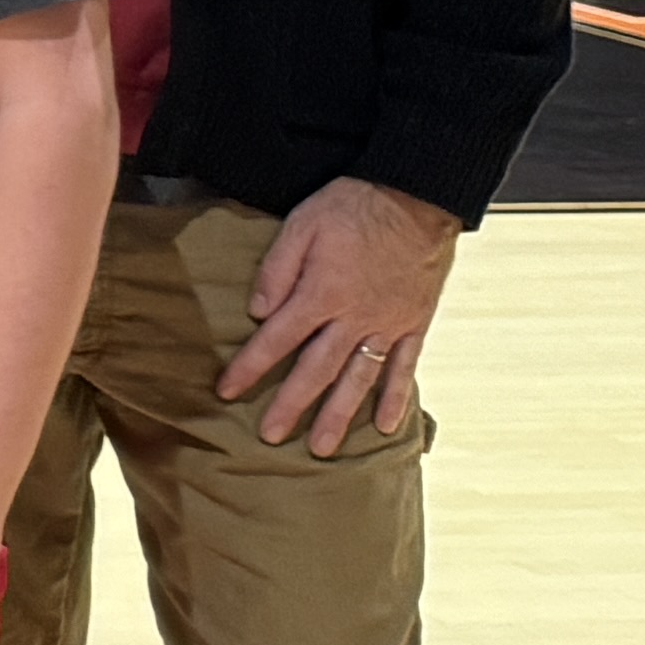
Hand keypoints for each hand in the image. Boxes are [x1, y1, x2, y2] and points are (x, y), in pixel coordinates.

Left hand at [221, 175, 457, 454]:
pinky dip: (396, 398)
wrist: (417, 195)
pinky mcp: (414, 323)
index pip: (277, 339)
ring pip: (360, 379)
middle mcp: (355, 317)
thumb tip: (257, 311)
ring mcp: (388, 325)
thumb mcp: (302, 224)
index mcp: (322, 293)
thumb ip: (277, 269)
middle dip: (291, 406)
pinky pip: (405, 368)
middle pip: (317, 370)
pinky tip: (386, 426)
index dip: (250, 367)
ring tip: (323, 448)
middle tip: (270, 438)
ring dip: (340, 415)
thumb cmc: (352, 206)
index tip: (227, 391)